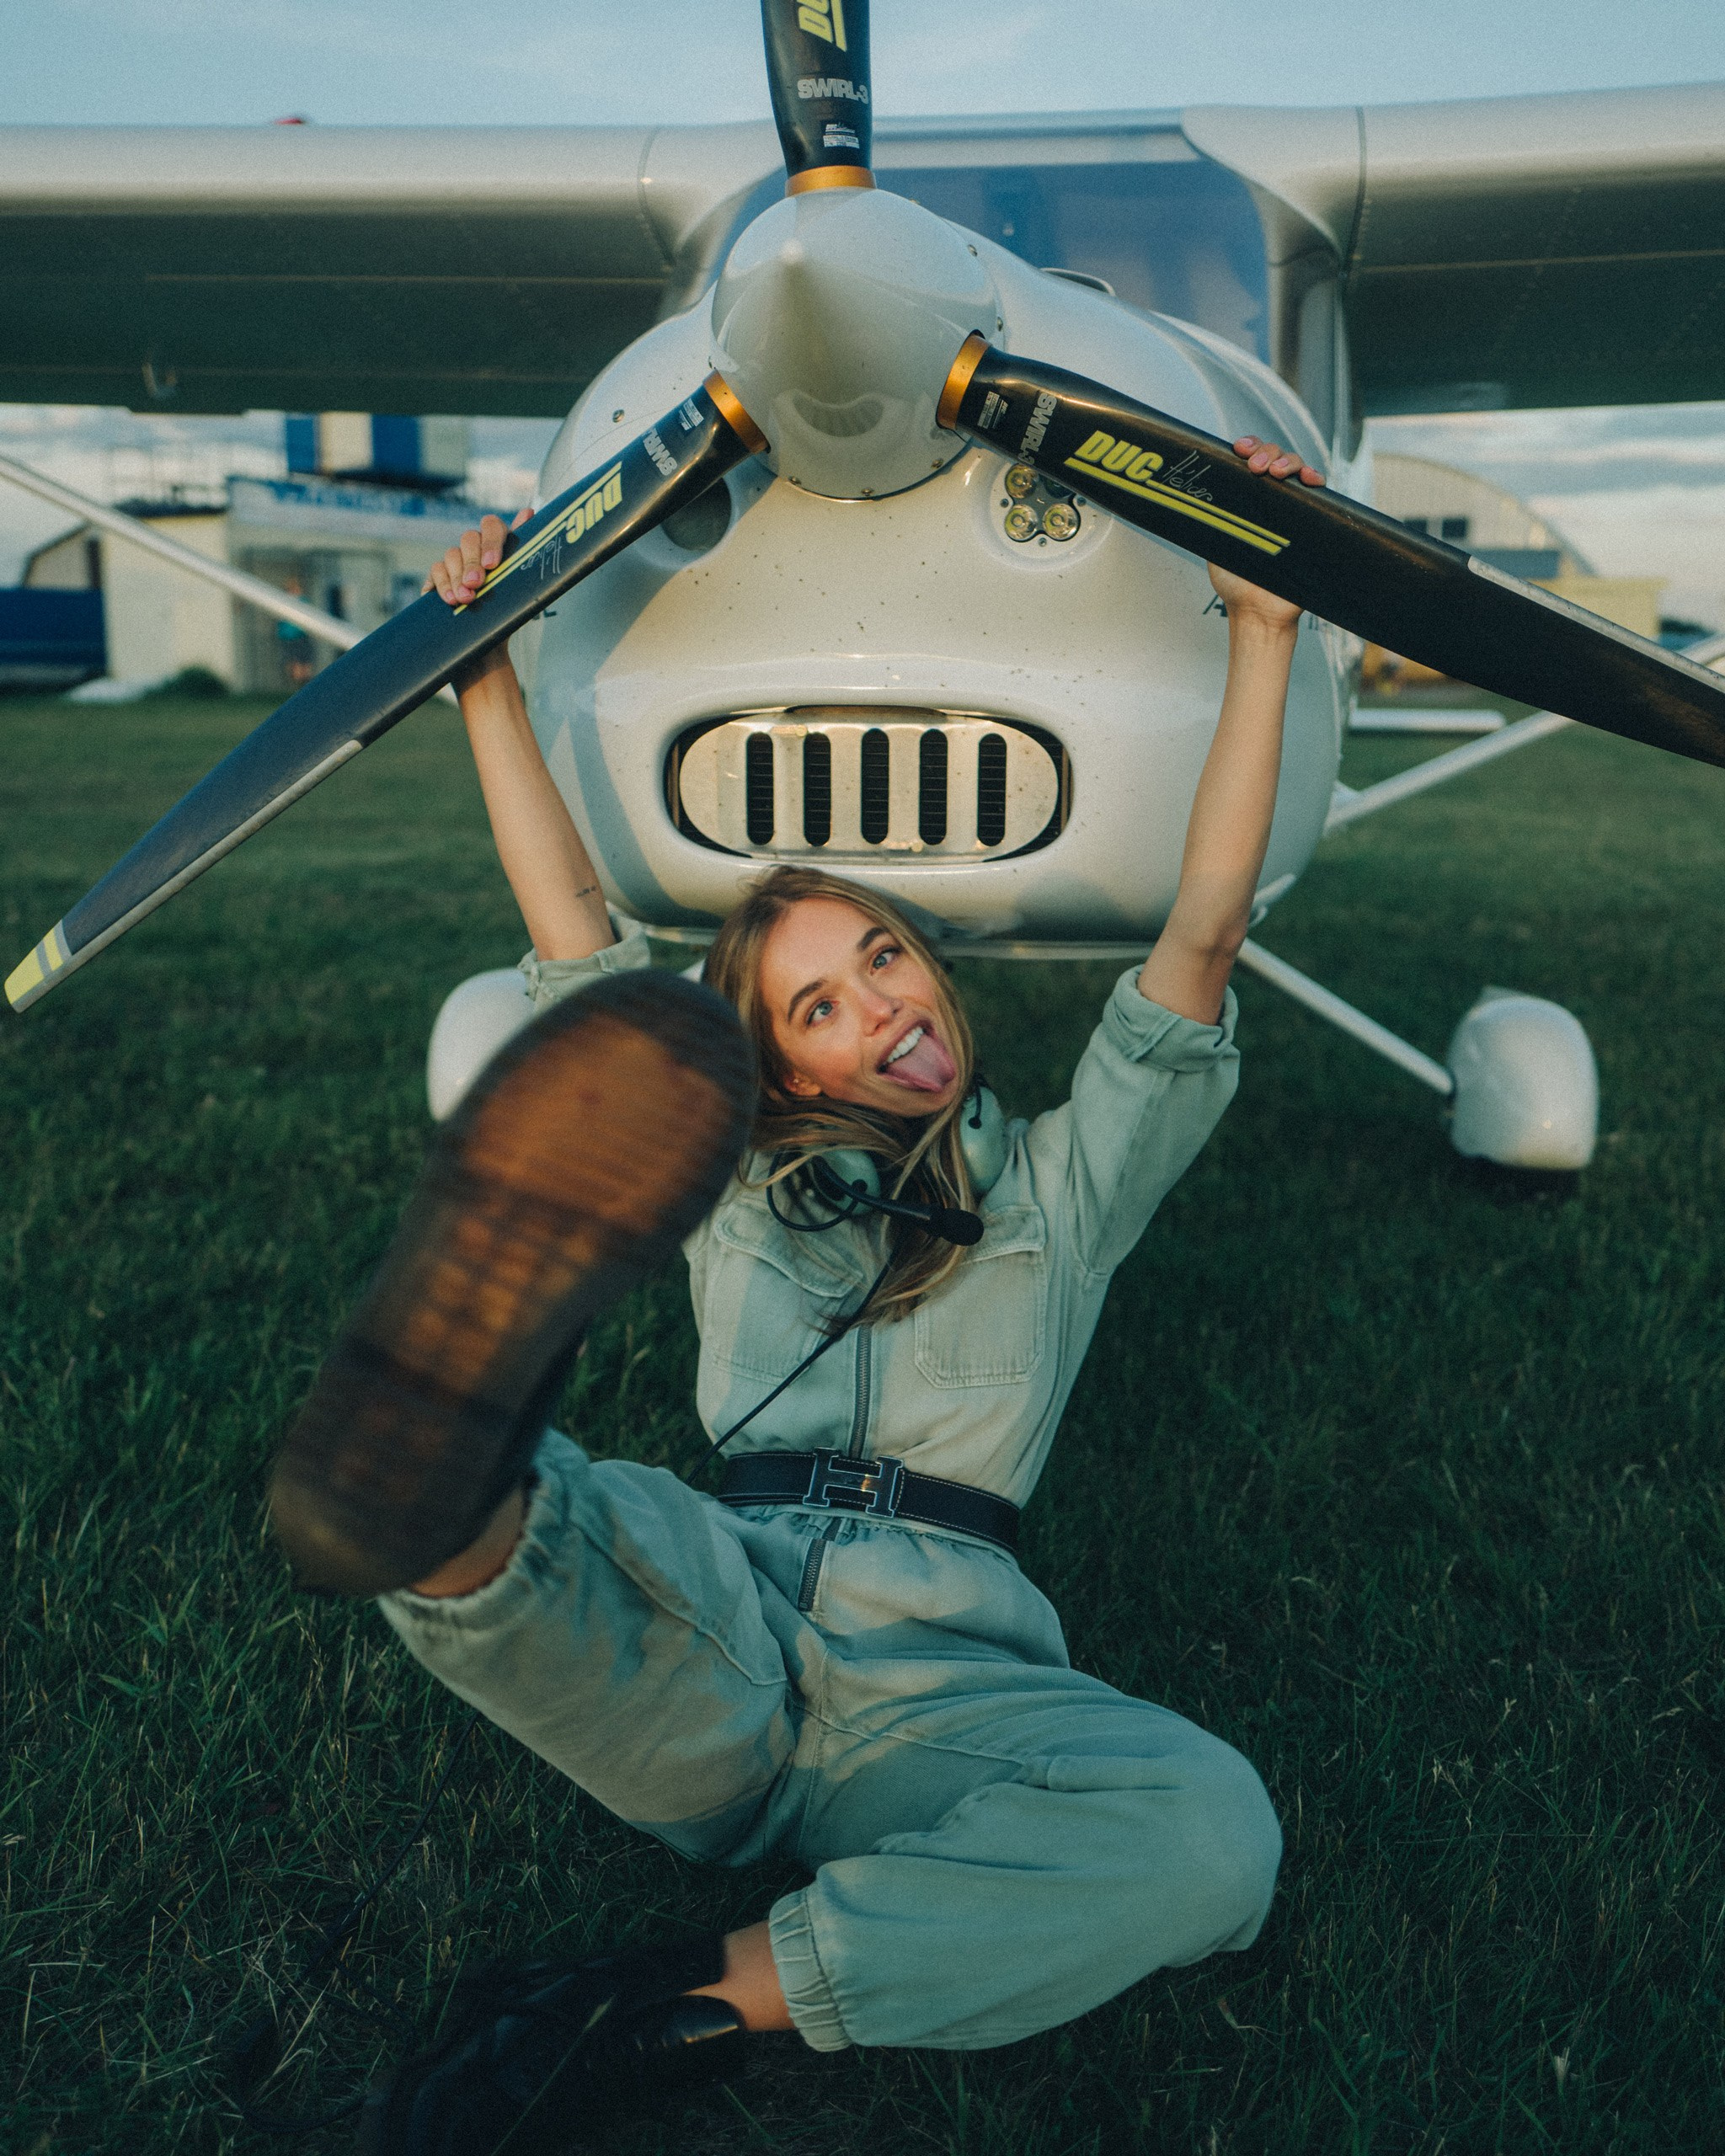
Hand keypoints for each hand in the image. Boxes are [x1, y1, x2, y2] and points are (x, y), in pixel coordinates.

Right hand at [424, 505, 530, 605]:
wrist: (494, 622)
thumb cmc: (510, 597)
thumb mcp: (520, 575)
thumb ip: (523, 547)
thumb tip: (528, 512)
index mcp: (498, 541)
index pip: (491, 526)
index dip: (490, 542)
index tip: (491, 564)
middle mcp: (476, 545)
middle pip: (469, 539)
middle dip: (472, 563)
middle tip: (475, 584)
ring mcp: (457, 557)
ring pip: (452, 554)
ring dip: (458, 578)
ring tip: (465, 598)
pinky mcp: (440, 573)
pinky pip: (437, 570)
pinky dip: (443, 584)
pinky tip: (451, 599)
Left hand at [1207, 437, 1323, 630]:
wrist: (1258, 611)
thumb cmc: (1237, 583)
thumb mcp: (1214, 545)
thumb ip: (1211, 520)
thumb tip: (1195, 495)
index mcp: (1247, 500)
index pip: (1250, 461)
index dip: (1248, 448)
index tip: (1238, 450)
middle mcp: (1271, 499)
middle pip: (1275, 457)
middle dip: (1266, 452)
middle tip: (1255, 467)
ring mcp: (1293, 508)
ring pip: (1296, 468)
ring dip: (1288, 461)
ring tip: (1276, 472)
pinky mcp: (1313, 521)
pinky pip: (1319, 493)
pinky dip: (1315, 479)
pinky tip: (1309, 479)